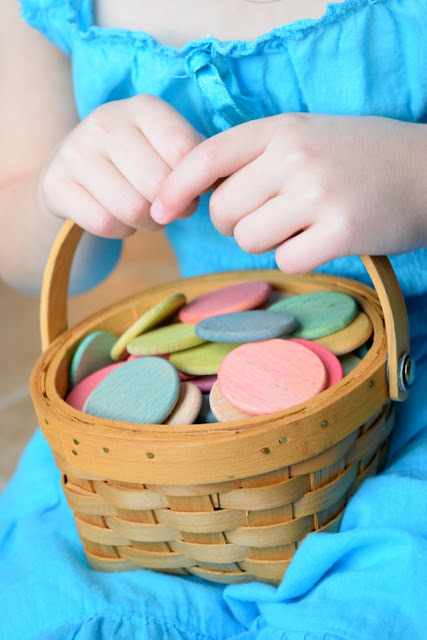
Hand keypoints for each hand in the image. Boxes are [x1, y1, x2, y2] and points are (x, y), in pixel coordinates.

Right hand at [42, 94, 202, 236]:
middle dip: (169, 209)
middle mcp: (106, 120)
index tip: (188, 191)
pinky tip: (116, 218)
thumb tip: (211, 184)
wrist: (75, 175)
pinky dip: (119, 231)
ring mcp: (76, 150)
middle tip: (164, 209)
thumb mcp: (168, 152)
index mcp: (144, 107)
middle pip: (159, 185)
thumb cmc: (138, 166)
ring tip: (142, 214)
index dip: (193, 184)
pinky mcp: (55, 183)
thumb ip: (195, 163)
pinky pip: (104, 223)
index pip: (185, 151)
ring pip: (132, 208)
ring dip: (145, 223)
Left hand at [151, 114, 426, 272]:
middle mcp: (294, 156)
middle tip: (270, 214)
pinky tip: (320, 240)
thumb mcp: (303, 135)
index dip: (175, 187)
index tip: (159, 210)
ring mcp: (318, 193)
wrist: (424, 170)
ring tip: (300, 224)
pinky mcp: (340, 231)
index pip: (206, 157)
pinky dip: (296, 257)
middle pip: (224, 212)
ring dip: (267, 241)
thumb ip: (253, 156)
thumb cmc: (356, 156)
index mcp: (280, 129)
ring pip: (250, 240)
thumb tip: (198, 193)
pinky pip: (285, 260)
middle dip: (237, 223)